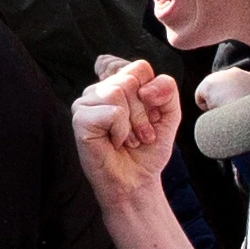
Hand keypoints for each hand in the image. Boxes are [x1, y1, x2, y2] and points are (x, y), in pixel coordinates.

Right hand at [71, 58, 180, 205]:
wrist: (138, 181)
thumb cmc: (148, 148)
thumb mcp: (169, 113)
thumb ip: (166, 89)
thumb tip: (144, 88)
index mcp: (116, 81)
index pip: (139, 67)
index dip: (152, 95)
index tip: (148, 117)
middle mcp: (98, 88)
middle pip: (131, 78)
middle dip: (144, 111)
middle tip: (139, 133)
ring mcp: (85, 102)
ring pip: (120, 91)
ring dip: (133, 123)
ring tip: (128, 139)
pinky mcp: (80, 119)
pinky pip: (113, 111)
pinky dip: (122, 131)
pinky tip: (115, 142)